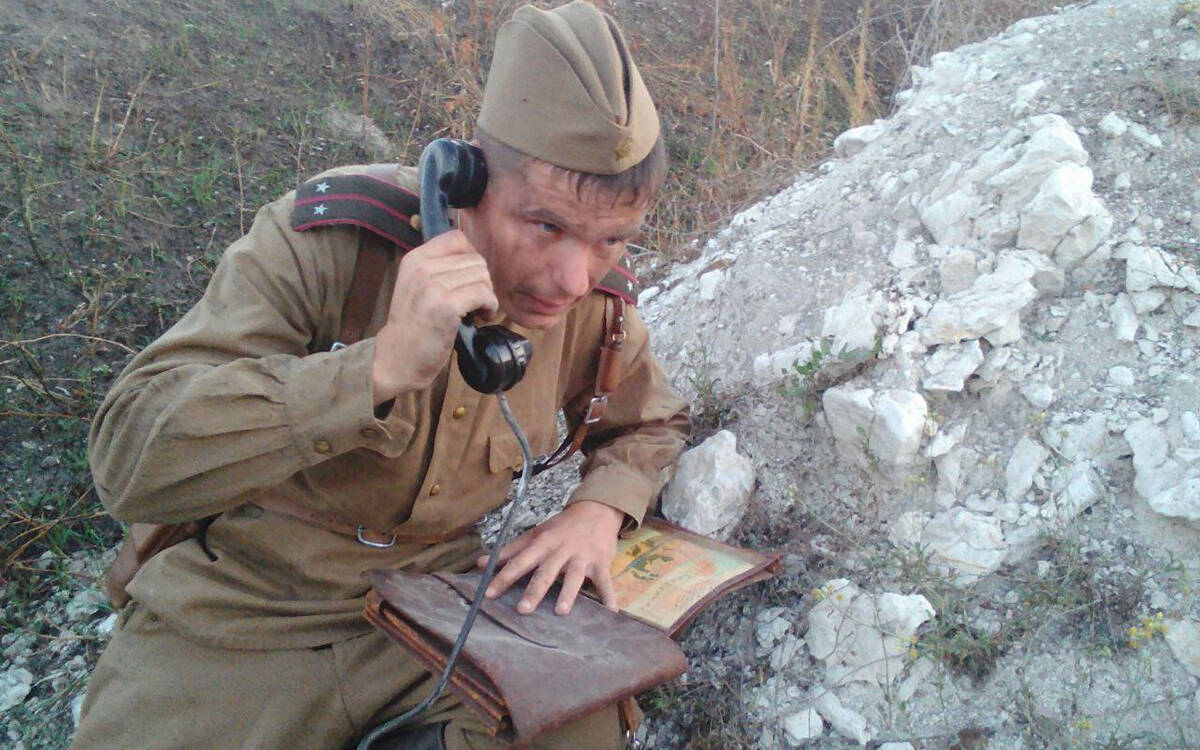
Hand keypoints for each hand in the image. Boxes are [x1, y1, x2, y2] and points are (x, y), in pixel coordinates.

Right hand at [370, 230, 497, 403]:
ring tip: (476, 310)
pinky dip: (489, 307)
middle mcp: (422, 269)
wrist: (397, 358)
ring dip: (487, 295)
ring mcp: (433, 287)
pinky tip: (480, 318)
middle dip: (482, 281)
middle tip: (474, 301)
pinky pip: (483, 295)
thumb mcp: (418, 286)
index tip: (468, 280)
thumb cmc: (414, 325)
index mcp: (415, 259)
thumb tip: (476, 259)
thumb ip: (440, 268)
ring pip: (482, 276)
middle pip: (475, 260)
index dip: (471, 258)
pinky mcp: (446, 307)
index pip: (457, 238)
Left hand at [477, 500, 624, 615]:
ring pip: (574, 576)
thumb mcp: (535, 534)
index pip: (520, 562)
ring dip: (569, 593)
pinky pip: (605, 581)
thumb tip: (480, 564)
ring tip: (561, 611)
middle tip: (523, 610)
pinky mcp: (601, 563)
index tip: (490, 594)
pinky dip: (609, 596)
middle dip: (534, 590)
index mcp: (543, 543)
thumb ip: (510, 551)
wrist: (596, 510)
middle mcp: (561, 550)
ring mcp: (582, 557)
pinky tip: (611, 611)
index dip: (504, 577)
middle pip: (546, 572)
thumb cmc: (561, 527)